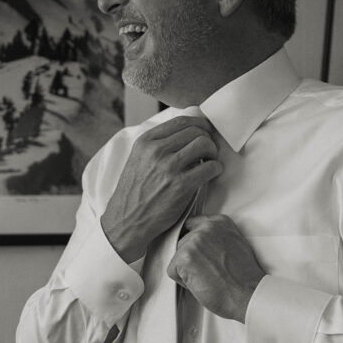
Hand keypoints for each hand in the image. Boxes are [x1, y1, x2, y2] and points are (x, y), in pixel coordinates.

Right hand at [101, 115, 221, 261]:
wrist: (126, 221)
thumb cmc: (134, 193)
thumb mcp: (138, 160)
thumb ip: (157, 146)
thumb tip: (186, 135)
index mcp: (145, 142)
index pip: (180, 121)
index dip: (199, 124)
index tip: (205, 131)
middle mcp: (156, 151)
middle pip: (195, 131)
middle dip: (207, 139)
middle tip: (209, 150)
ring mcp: (168, 167)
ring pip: (204, 144)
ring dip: (213, 152)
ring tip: (210, 161)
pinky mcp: (181, 185)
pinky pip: (210, 167)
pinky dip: (216, 168)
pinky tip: (212, 173)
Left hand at [167, 215, 264, 321]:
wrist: (248, 294)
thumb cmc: (244, 277)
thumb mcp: (236, 244)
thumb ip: (217, 238)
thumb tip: (204, 243)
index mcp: (219, 222)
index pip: (192, 225)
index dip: (194, 245)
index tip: (202, 257)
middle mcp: (206, 227)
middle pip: (183, 242)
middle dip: (191, 259)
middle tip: (209, 272)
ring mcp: (194, 241)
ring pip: (177, 257)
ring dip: (188, 271)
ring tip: (208, 278)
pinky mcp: (184, 257)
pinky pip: (172, 271)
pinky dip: (183, 282)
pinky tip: (202, 284)